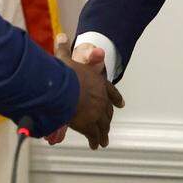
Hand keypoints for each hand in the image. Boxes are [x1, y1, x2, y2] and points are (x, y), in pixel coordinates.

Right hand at [53, 34, 122, 148]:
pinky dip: (95, 140)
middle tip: (107, 127)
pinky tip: (95, 145)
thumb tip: (62, 36)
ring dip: (103, 132)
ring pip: (103, 125)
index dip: (115, 98)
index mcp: (99, 84)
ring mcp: (97, 113)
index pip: (111, 91)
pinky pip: (94, 134)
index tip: (121, 104)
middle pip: (107, 111)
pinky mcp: (89, 125)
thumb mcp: (65, 59)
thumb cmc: (66, 74)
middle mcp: (101, 99)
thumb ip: (64, 49)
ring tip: (103, 141)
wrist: (65, 90)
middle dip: (107, 119)